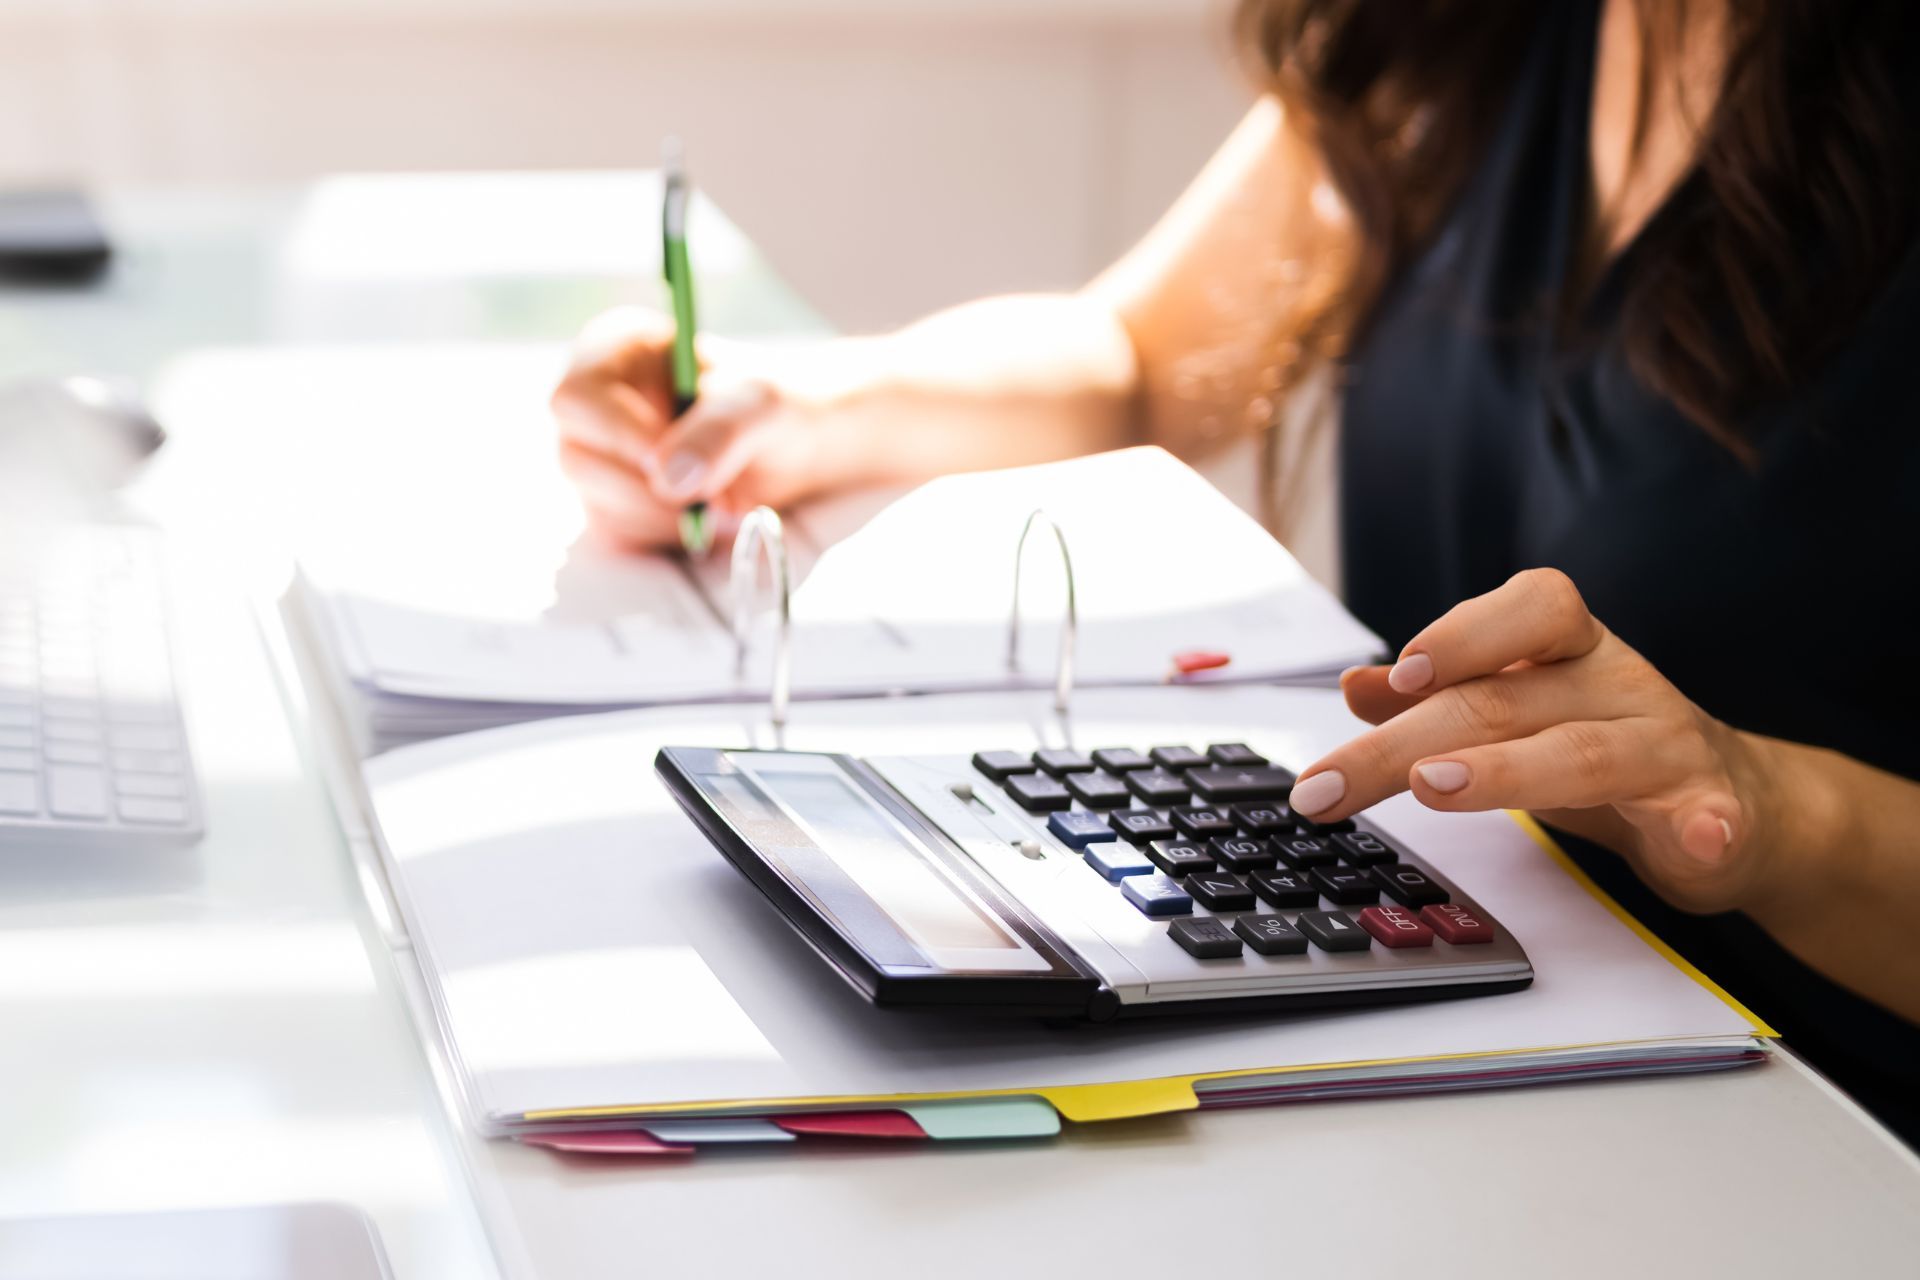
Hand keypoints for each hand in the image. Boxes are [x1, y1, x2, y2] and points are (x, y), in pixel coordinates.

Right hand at [549, 308, 829, 548]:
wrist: (793, 448)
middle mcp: (596, 402)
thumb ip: (719, 431)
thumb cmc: (771, 407)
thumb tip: (668, 477)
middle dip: (646, 488)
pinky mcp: (612, 501)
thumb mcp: (761, 404)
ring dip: (663, 515)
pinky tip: (704, 515)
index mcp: (617, 351)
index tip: (667, 462)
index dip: (619, 435)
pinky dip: (664, 533)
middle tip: (709, 495)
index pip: (577, 397)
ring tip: (722, 502)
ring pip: (596, 500)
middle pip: (576, 456)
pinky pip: (617, 530)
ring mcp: (599, 455)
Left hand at [1287, 568, 1797, 915]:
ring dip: (1508, 770)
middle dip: (1406, 743)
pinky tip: (1698, 838)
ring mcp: (1666, 743)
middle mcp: (1616, 682)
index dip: (1462, 635)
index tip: (1400, 674)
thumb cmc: (1603, 744)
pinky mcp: (1711, 810)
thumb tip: (1355, 686)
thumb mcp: (1516, 713)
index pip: (1528, 609)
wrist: (1733, 801)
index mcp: (1568, 649)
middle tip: (1332, 783)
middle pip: (1505, 702)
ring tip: (1438, 787)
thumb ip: (1438, 700)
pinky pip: (1712, 814)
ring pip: (1586, 752)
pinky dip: (1705, 825)